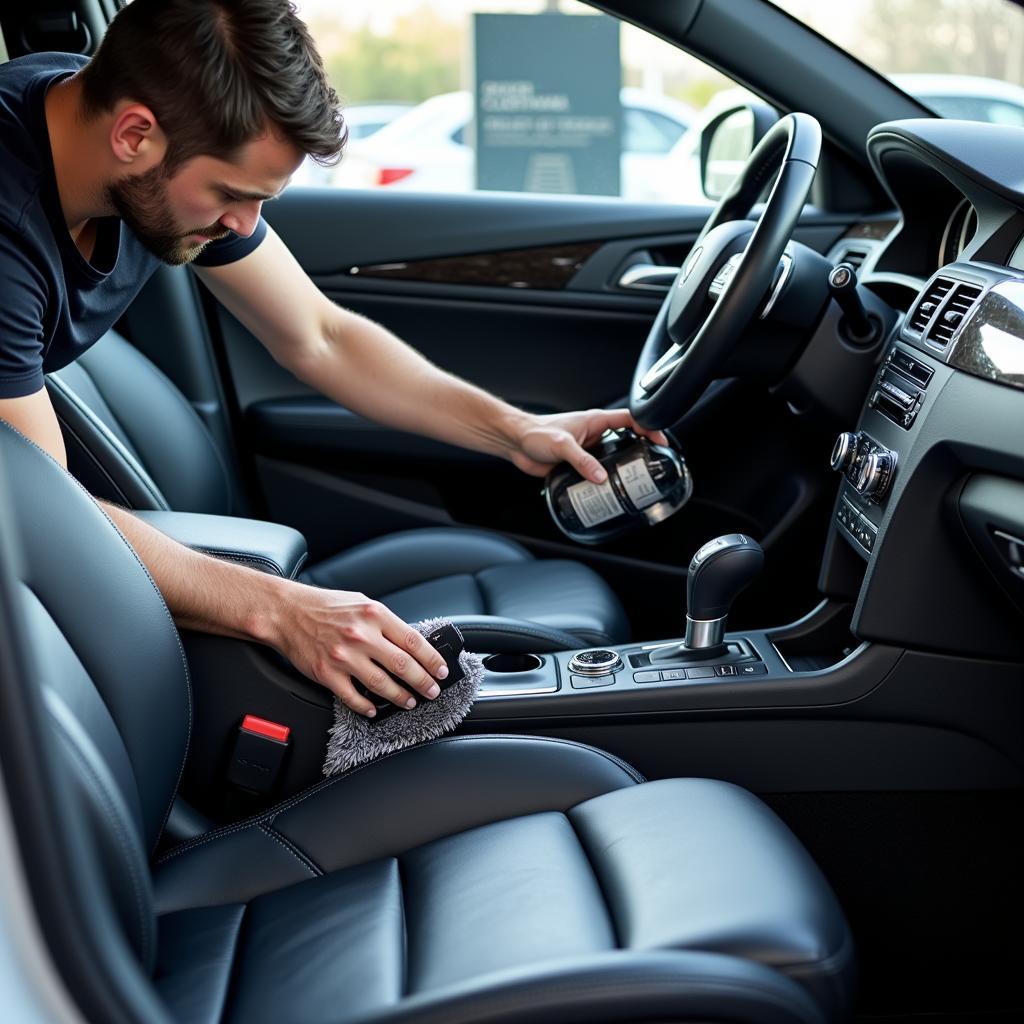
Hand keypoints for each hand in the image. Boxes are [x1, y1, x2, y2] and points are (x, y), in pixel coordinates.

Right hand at [267, 584, 449, 716]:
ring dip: (401, 696)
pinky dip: (366, 706)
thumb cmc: (324, 607)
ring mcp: (344, 656)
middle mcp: (361, 635)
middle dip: (423, 682)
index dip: (432, 659)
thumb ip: (385, 623)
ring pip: (382, 684)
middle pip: (403, 665)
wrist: (286, 612)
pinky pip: (352, 696)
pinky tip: (374, 708)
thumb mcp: (362, 603)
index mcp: (374, 615)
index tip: (441, 671)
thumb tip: (409, 644)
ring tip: (410, 701)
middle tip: (432, 691)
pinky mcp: (327, 673)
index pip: (414, 641)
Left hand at [509, 408, 668, 482]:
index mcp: (595, 421)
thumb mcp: (561, 444)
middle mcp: (594, 434)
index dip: (649, 428)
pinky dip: (605, 481)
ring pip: (613, 459)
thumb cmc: (535, 433)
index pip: (631, 420)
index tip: (660, 441)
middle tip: (652, 467)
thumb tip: (600, 476)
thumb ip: (581, 460)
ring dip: (622, 469)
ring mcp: (588, 450)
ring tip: (633, 484)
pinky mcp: (578, 464)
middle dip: (641, 452)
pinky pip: (597, 473)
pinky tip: (608, 492)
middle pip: (627, 440)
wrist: (515, 442)